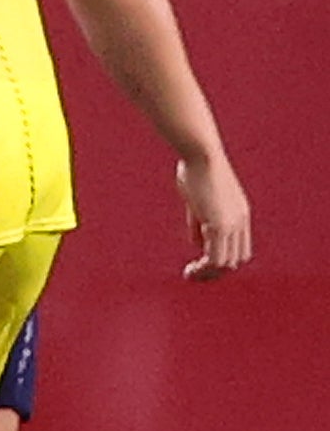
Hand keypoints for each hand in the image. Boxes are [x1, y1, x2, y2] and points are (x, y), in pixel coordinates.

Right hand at [176, 152, 252, 279]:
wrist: (202, 154)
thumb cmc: (195, 170)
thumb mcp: (197, 200)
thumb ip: (199, 222)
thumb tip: (198, 244)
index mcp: (240, 214)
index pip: (240, 248)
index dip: (222, 260)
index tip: (200, 262)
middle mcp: (240, 221)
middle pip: (237, 259)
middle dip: (216, 271)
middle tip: (194, 274)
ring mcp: (232, 224)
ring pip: (226, 263)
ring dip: (208, 274)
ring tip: (190, 275)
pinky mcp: (218, 224)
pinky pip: (214, 258)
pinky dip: (203, 269)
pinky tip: (190, 270)